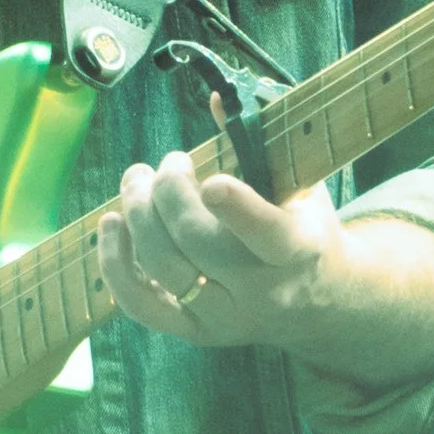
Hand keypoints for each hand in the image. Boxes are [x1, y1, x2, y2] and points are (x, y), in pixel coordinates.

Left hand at [98, 150, 343, 352]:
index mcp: (299, 249)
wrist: (321, 301)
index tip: (212, 182)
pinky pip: (142, 306)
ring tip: (136, 180)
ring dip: (138, 216)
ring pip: (165, 269)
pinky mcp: (195, 334)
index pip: (268, 234)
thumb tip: (216, 99)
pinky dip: (115, 264)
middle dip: (169, 191)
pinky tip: (112, 224)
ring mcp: (226, 318)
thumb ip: (259, 143)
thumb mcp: (298, 182)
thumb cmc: (305, 225)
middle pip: (198, 242)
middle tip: (168, 163)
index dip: (237, 209)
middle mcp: (264, 292)